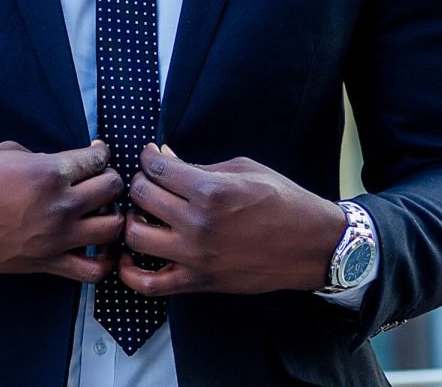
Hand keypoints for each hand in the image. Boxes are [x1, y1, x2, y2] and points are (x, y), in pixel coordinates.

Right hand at [0, 140, 123, 282]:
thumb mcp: (7, 151)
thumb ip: (42, 157)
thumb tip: (62, 165)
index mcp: (49, 171)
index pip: (97, 161)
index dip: (101, 153)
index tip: (97, 153)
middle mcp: (59, 205)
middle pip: (111, 189)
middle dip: (111, 179)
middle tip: (100, 179)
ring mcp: (56, 238)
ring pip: (112, 228)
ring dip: (113, 215)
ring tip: (102, 211)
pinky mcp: (46, 264)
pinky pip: (91, 271)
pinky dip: (104, 260)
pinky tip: (97, 247)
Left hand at [119, 145, 346, 296]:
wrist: (311, 244)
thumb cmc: (282, 200)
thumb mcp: (242, 169)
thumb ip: (199, 165)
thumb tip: (165, 157)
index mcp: (210, 191)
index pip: (156, 168)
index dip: (148, 156)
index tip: (150, 155)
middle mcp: (198, 224)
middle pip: (141, 196)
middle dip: (140, 181)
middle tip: (149, 179)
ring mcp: (195, 257)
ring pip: (135, 237)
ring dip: (131, 219)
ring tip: (141, 213)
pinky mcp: (199, 282)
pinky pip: (150, 285)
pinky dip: (130, 273)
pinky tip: (131, 256)